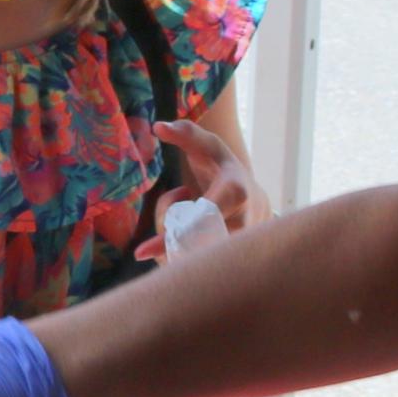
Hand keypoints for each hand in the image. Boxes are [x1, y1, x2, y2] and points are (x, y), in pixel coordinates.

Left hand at [135, 119, 262, 259]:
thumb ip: (185, 134)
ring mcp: (244, 246)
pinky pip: (202, 270)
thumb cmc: (222, 168)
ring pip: (197, 260)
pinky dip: (183, 260)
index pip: (203, 216)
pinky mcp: (238, 261)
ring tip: (183, 230)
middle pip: (195, 244)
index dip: (173, 232)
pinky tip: (187, 242)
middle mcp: (245, 223)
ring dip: (176, 250)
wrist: (255, 198)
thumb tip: (158, 127)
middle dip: (170, 240)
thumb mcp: (207, 147)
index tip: (142, 252)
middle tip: (161, 232)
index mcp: (237, 191)